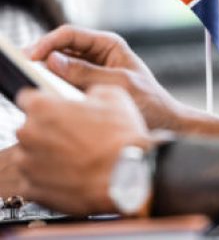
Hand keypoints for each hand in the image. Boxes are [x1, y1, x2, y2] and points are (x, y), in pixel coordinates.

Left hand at [15, 86, 151, 214]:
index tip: (53, 106)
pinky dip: (47, 177)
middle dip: (47, 128)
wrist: (127, 176)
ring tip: (74, 156)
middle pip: (29, 127)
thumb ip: (92, 91)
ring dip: (45, 153)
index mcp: (44, 108)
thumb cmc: (121, 136)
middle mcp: (30, 135)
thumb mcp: (114, 95)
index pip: (27, 97)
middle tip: (74, 132)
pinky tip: (70, 173)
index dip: (44, 101)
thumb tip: (90, 96)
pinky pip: (32, 180)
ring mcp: (29, 165)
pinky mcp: (33, 190)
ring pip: (29, 155)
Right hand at [30, 25, 181, 129]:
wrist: (162, 122)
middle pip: (62, 48)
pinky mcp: (88, 87)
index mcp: (109, 44)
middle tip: (24, 69)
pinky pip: (65, 82)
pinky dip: (54, 86)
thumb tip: (54, 61)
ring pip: (60, 65)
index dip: (48, 42)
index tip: (31, 57)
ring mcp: (92, 70)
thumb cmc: (149, 101)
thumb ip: (88, 73)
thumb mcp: (119, 85)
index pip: (71, 34)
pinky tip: (46, 95)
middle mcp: (98, 54)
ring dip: (46, 72)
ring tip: (32, 82)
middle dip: (42, 56)